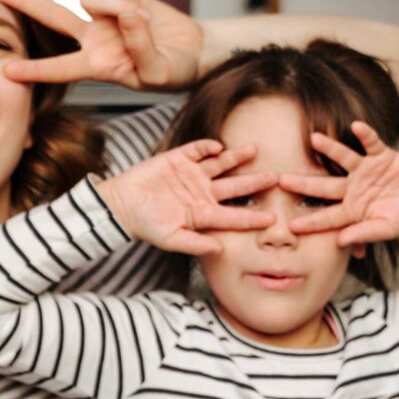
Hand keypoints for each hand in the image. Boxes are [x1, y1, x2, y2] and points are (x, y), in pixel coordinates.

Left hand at [0, 0, 206, 91]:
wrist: (195, 51)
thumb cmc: (174, 71)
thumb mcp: (157, 71)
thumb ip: (139, 47)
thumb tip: (124, 13)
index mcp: (96, 65)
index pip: (60, 68)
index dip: (35, 70)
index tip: (6, 72)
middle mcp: (94, 38)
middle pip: (52, 18)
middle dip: (23, 3)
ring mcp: (106, 14)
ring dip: (112, 5)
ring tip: (142, 22)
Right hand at [96, 141, 278, 257]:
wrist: (121, 205)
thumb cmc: (145, 225)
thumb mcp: (170, 239)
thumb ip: (195, 244)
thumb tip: (219, 250)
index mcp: (203, 214)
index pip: (233, 216)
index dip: (252, 217)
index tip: (271, 218)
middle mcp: (203, 193)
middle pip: (235, 187)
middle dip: (255, 183)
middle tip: (276, 178)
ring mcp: (192, 175)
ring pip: (222, 165)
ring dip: (237, 158)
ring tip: (254, 150)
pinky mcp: (179, 159)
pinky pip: (198, 150)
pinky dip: (208, 147)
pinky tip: (217, 147)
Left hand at [279, 121, 398, 245]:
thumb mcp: (386, 228)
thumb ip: (364, 233)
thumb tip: (340, 241)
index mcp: (352, 210)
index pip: (327, 216)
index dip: (310, 220)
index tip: (291, 225)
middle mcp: (353, 189)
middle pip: (324, 186)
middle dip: (303, 183)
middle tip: (281, 180)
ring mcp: (366, 171)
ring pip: (343, 159)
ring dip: (330, 149)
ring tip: (314, 138)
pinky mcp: (381, 156)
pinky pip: (371, 143)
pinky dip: (365, 135)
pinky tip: (355, 126)